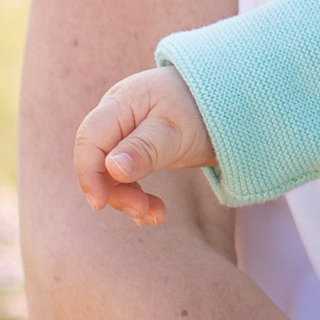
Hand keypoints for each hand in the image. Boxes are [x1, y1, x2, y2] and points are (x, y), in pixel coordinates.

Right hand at [74, 67, 215, 227]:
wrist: (229, 102)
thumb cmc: (202, 110)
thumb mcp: (176, 131)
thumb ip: (145, 149)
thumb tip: (112, 168)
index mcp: (121, 103)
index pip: (90, 138)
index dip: (89, 173)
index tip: (99, 204)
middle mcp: (118, 118)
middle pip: (100, 160)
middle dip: (117, 191)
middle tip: (143, 211)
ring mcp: (126, 134)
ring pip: (113, 174)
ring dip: (130, 199)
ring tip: (158, 216)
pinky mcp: (138, 150)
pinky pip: (128, 178)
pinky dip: (139, 197)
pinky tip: (155, 214)